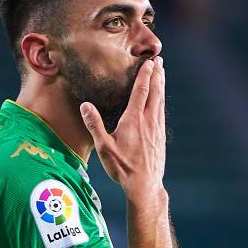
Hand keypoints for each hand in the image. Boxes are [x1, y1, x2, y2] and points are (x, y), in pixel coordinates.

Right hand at [80, 56, 165, 205]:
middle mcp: (148, 121)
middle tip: (160, 61)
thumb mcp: (104, 147)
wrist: (144, 185)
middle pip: (155, 93)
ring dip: (161, 86)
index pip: (141, 92)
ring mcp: (157, 129)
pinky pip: (161, 113)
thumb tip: (85, 105)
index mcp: (134, 120)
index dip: (145, 75)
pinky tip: (160, 102)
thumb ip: (94, 125)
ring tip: (162, 75)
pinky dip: (161, 101)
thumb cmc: (122, 167)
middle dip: (157, 75)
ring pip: (160, 102)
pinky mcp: (160, 138)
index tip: (149, 62)